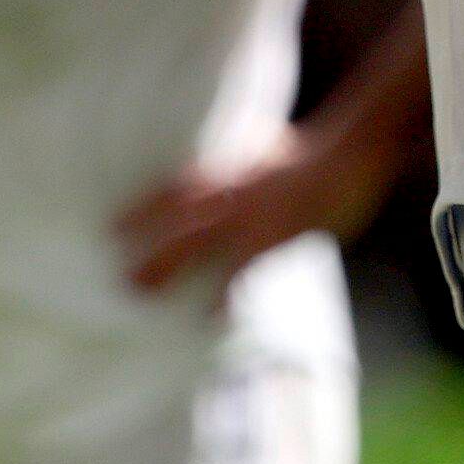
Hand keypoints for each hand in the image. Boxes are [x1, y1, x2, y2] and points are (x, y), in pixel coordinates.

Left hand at [113, 124, 372, 293]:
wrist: (354, 150)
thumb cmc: (317, 150)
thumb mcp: (270, 144)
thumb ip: (245, 157)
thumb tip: (236, 155)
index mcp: (227, 169)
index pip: (171, 189)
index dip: (140, 209)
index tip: (109, 229)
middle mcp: (227, 190)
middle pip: (172, 219)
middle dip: (144, 244)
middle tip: (120, 276)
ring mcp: (247, 213)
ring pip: (192, 242)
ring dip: (163, 268)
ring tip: (140, 293)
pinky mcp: (272, 235)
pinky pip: (238, 272)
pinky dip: (222, 297)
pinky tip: (210, 319)